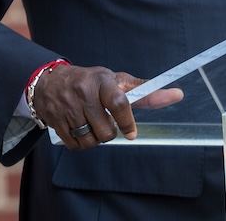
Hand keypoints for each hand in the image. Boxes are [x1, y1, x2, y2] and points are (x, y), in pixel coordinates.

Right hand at [33, 64, 182, 150]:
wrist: (50, 82)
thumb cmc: (90, 81)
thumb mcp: (114, 79)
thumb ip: (141, 90)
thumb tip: (175, 94)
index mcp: (102, 80)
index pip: (119, 102)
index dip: (128, 121)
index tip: (132, 134)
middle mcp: (84, 93)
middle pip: (106, 130)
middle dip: (111, 132)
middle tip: (107, 122)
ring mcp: (68, 108)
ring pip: (91, 140)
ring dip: (96, 139)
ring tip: (93, 125)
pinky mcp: (56, 121)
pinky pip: (76, 146)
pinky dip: (82, 144)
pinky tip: (81, 131)